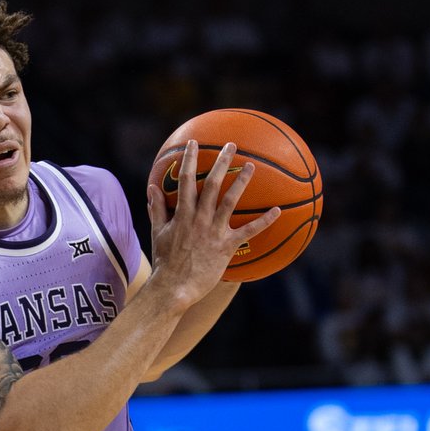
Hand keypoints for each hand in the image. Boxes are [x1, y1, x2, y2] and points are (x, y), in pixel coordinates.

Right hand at [147, 140, 278, 307]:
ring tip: (251, 166)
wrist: (173, 287)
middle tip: (231, 145)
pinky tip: (277, 211)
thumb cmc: (164, 261)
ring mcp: (214, 231)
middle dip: (221, 162)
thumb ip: (156, 208)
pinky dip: (264, 221)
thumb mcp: (157, 232)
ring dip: (241, 182)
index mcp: (182, 214)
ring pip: (230, 201)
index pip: (186, 181)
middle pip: (212, 184)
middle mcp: (199, 218)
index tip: (193, 144)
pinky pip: (248, 231)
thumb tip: (152, 187)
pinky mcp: (226, 246)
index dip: (190, 160)